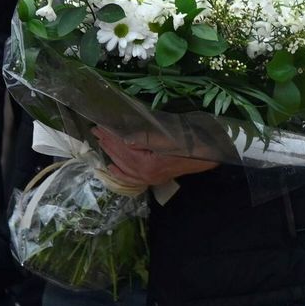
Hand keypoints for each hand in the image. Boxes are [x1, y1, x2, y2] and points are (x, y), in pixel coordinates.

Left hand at [93, 127, 217, 187]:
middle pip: (121, 158)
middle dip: (108, 144)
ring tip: (101, 142)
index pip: (124, 149)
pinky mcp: (154, 178)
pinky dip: (120, 173)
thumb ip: (146, 139)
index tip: (101, 126)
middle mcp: (147, 174)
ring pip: (124, 168)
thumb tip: (125, 140)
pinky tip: (112, 167)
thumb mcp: (169, 135)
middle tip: (96, 131)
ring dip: (111, 154)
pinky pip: (132, 178)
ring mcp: (150, 178)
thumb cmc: (191, 141)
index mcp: (149, 164)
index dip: (111, 137)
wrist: (208, 154)